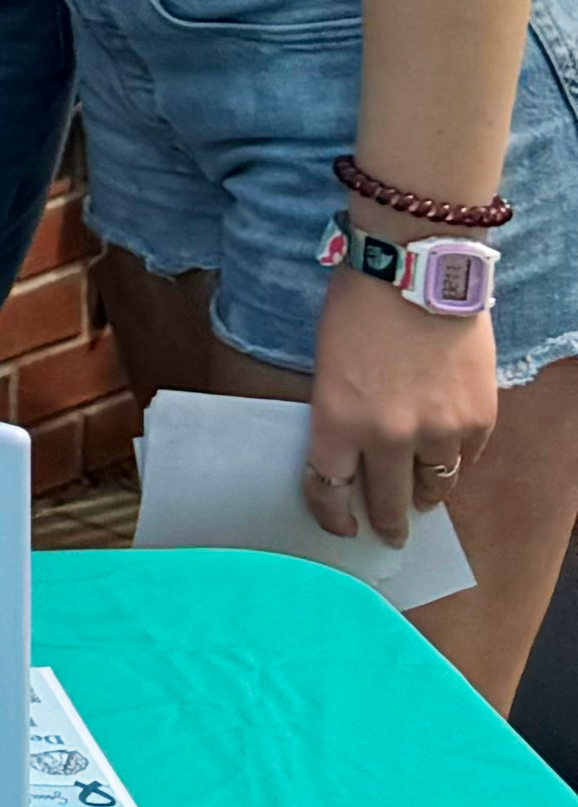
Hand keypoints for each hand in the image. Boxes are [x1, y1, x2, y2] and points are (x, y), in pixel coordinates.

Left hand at [302, 263, 494, 545]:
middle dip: (386, 523)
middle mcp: (388, 437)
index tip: (341, 528)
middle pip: (386, 502)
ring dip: (426, 493)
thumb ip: (340, 416)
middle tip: (391, 535)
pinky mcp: (479, 418)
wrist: (419, 272)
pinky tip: (448, 454)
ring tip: (422, 497)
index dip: (332, 516)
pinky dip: (456, 458)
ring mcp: (439, 431)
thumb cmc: (359, 310)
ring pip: (434, 486)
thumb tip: (354, 453)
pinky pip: (467, 457)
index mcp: (338, 423)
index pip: (329, 490)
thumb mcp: (327, 368)